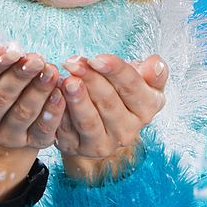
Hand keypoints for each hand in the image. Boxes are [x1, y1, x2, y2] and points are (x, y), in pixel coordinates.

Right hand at [0, 39, 64, 200]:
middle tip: (36, 59)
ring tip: (51, 71)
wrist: (0, 115)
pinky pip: (41, 130)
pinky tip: (59, 94)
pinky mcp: (28, 143)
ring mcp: (3, 136)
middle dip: (19, 76)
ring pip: (22, 113)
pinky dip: (52, 113)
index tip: (11, 51)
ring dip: (38, 91)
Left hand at [56, 54, 167, 185]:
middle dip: (90, 80)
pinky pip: (66, 131)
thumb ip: (151, 73)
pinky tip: (52, 96)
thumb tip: (155, 64)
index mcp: (147, 108)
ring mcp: (103, 144)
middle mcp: (128, 131)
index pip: (132, 87)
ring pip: (88, 121)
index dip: (115, 71)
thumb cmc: (119, 93)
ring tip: (65, 81)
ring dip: (76, 100)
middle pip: (108, 102)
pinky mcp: (78, 148)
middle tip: (72, 62)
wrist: (98, 120)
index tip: (97, 58)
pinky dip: (58, 113)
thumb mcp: (140, 82)